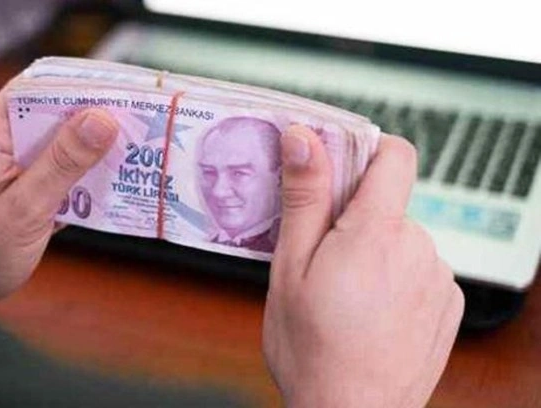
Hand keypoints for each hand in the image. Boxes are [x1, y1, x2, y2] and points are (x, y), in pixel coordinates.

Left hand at [0, 86, 117, 303]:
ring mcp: (11, 164)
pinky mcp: (23, 187)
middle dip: (95, 118)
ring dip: (94, 149)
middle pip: (53, 113)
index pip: (37, 88)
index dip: (80, 85)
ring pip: (61, 143)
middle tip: (140, 124)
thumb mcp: (24, 208)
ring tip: (135, 151)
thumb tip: (101, 120)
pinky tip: (113, 182)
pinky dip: (84, 175)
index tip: (121, 92)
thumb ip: (62, 163)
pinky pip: (59, 170)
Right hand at [263, 126, 463, 406]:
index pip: (395, 155)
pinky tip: (369, 310)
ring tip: (343, 293)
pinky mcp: (448, 303)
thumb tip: (304, 140)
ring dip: (372, 251)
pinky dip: (394, 278)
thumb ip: (305, 198)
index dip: (366, 150)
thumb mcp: (291, 268)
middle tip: (319, 257)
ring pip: (400, 237)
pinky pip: (418, 268)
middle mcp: (419, 249)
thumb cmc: (313, 351)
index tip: (336, 167)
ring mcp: (438, 278)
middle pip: (388, 202)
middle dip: (352, 217)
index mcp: (377, 233)